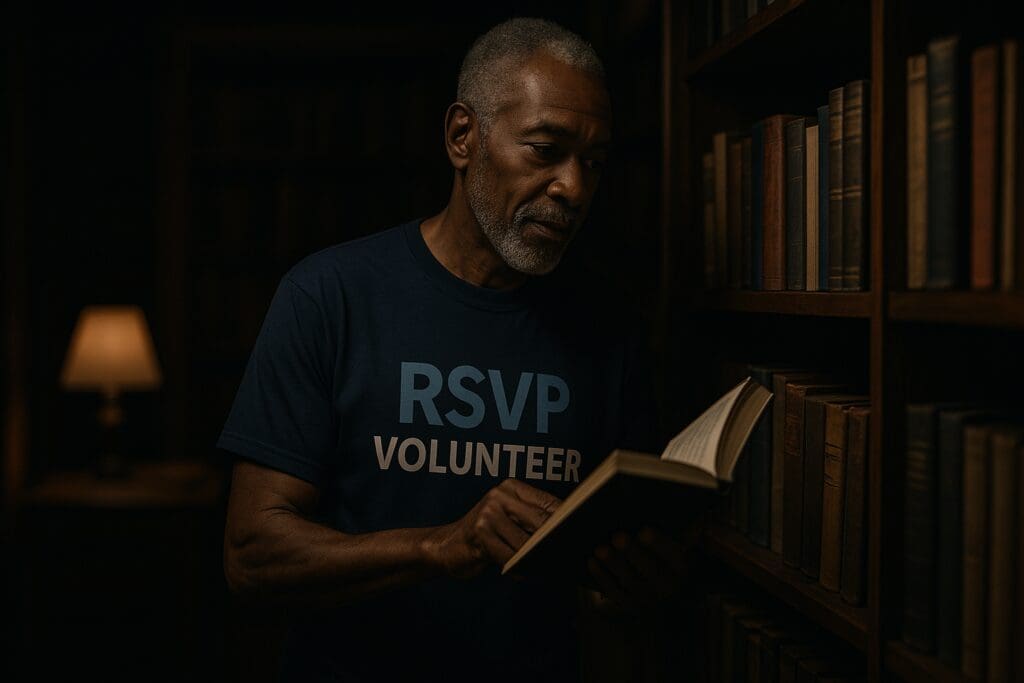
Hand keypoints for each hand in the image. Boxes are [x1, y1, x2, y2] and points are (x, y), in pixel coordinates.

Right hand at [426, 479, 560, 579]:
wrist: (447, 546)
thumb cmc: (485, 535)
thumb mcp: (508, 519)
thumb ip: (532, 520)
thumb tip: (569, 532)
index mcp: (511, 488)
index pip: (548, 502)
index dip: (568, 520)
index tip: (584, 535)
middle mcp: (500, 496)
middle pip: (541, 522)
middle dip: (556, 542)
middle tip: (572, 557)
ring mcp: (488, 514)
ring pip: (526, 543)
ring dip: (539, 559)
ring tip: (552, 569)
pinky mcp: (480, 535)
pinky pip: (509, 557)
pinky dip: (520, 568)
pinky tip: (525, 574)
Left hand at [586, 525, 693, 618]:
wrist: (668, 601)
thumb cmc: (666, 563)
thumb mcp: (676, 550)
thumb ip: (670, 537)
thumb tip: (658, 522)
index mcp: (682, 567)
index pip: (673, 555)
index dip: (658, 544)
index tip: (643, 531)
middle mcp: (669, 586)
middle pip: (651, 569)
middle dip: (633, 553)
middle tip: (617, 537)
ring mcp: (650, 600)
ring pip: (631, 582)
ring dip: (614, 564)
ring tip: (600, 549)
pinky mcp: (633, 607)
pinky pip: (616, 593)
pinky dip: (603, 578)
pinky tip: (592, 562)